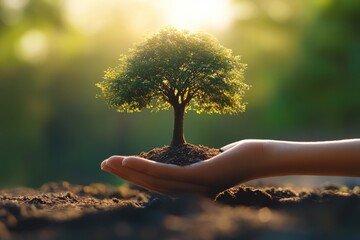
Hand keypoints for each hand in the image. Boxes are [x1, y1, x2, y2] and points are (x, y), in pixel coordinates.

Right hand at [101, 140, 264, 195]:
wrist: (260, 157)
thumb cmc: (235, 156)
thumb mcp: (205, 158)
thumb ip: (188, 162)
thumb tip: (173, 159)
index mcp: (189, 191)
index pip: (156, 185)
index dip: (134, 177)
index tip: (116, 166)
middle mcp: (190, 194)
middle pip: (151, 185)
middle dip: (125, 175)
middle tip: (104, 164)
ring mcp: (195, 188)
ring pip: (154, 181)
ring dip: (130, 171)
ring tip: (110, 162)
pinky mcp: (200, 177)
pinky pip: (167, 174)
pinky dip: (145, 167)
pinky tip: (129, 160)